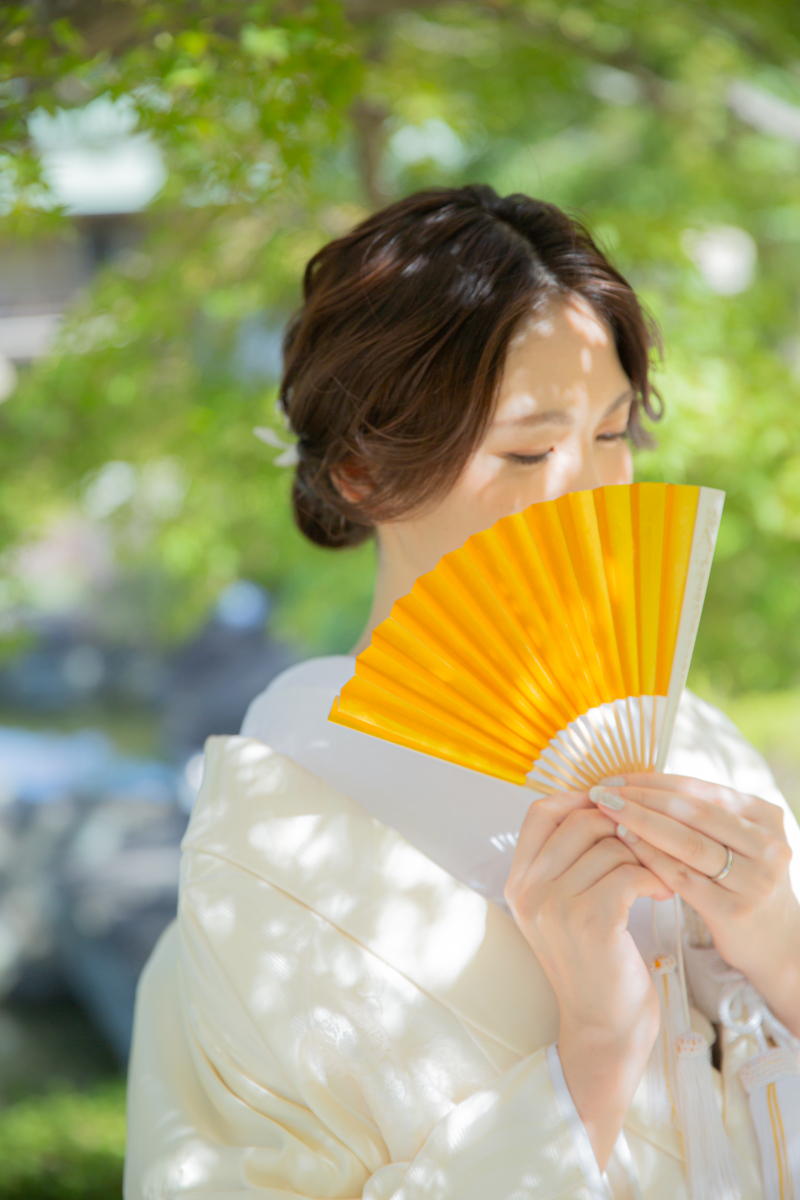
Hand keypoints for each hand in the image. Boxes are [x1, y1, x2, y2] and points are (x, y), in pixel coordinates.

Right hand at [505, 791, 671, 1167]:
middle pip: (580, 821)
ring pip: (610, 845)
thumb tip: (603, 803)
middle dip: (622, 828)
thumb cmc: (595, 963)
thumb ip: (568, 861)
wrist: (604, 1028)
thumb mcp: (563, 909)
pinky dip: (654, 877)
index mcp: (518, 882)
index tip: (613, 808)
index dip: (578, 798)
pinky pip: (629, 872)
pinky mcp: (591, 922)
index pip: (540, 811)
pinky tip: (663, 892)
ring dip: (644, 856)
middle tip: (646, 848)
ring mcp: (555, 906)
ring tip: (658, 875)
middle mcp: (529, 891)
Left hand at [590, 774, 799, 1036]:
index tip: (615, 778)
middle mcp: (767, 845)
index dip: (653, 781)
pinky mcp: (734, 910)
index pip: (700, 789)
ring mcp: (754, 879)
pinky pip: (682, 877)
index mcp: (765, 816)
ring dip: (641, 823)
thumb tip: (635, 783)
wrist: (774, 944)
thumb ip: (699, 814)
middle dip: (642, 798)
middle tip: (601, 792)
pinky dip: (650, 857)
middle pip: (692, 812)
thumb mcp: (734, 840)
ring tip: (606, 813)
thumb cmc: (739, 881)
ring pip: (687, 842)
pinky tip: (624, 844)